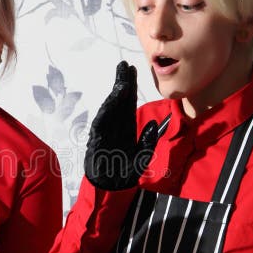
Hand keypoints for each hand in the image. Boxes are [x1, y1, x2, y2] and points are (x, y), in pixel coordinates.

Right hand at [84, 61, 157, 189]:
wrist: (109, 187)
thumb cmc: (123, 173)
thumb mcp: (142, 157)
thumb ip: (148, 142)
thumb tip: (155, 124)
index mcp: (126, 128)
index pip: (128, 103)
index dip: (130, 87)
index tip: (133, 71)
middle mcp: (115, 126)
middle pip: (119, 100)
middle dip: (122, 82)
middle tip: (125, 65)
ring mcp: (105, 130)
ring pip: (111, 106)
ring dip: (116, 91)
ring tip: (122, 77)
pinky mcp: (97, 137)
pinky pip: (103, 119)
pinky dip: (109, 107)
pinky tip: (115, 96)